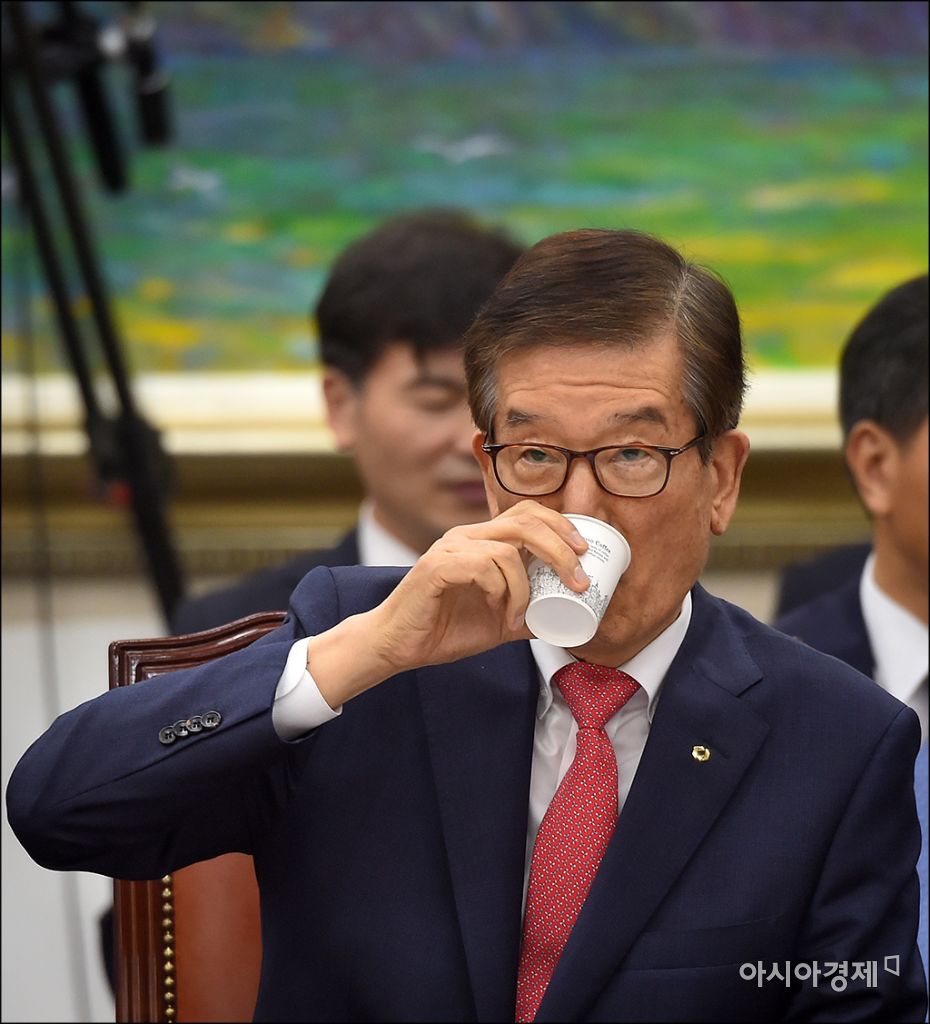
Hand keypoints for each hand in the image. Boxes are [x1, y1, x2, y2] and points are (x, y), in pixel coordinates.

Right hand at [368, 500, 588, 672]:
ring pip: (507, 549)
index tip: (583, 552)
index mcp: (481, 540)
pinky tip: (499, 612)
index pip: (527, 513)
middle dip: (560, 548)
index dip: (560, 525)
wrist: (398, 645)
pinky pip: (483, 566)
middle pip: (525, 521)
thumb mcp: (500, 621)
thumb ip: (529, 613)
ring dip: (525, 587)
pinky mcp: (437, 566)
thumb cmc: (443, 629)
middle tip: (577, 580)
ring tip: (521, 616)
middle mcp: (466, 535)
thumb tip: (568, 618)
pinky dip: (500, 591)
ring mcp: (450, 547)